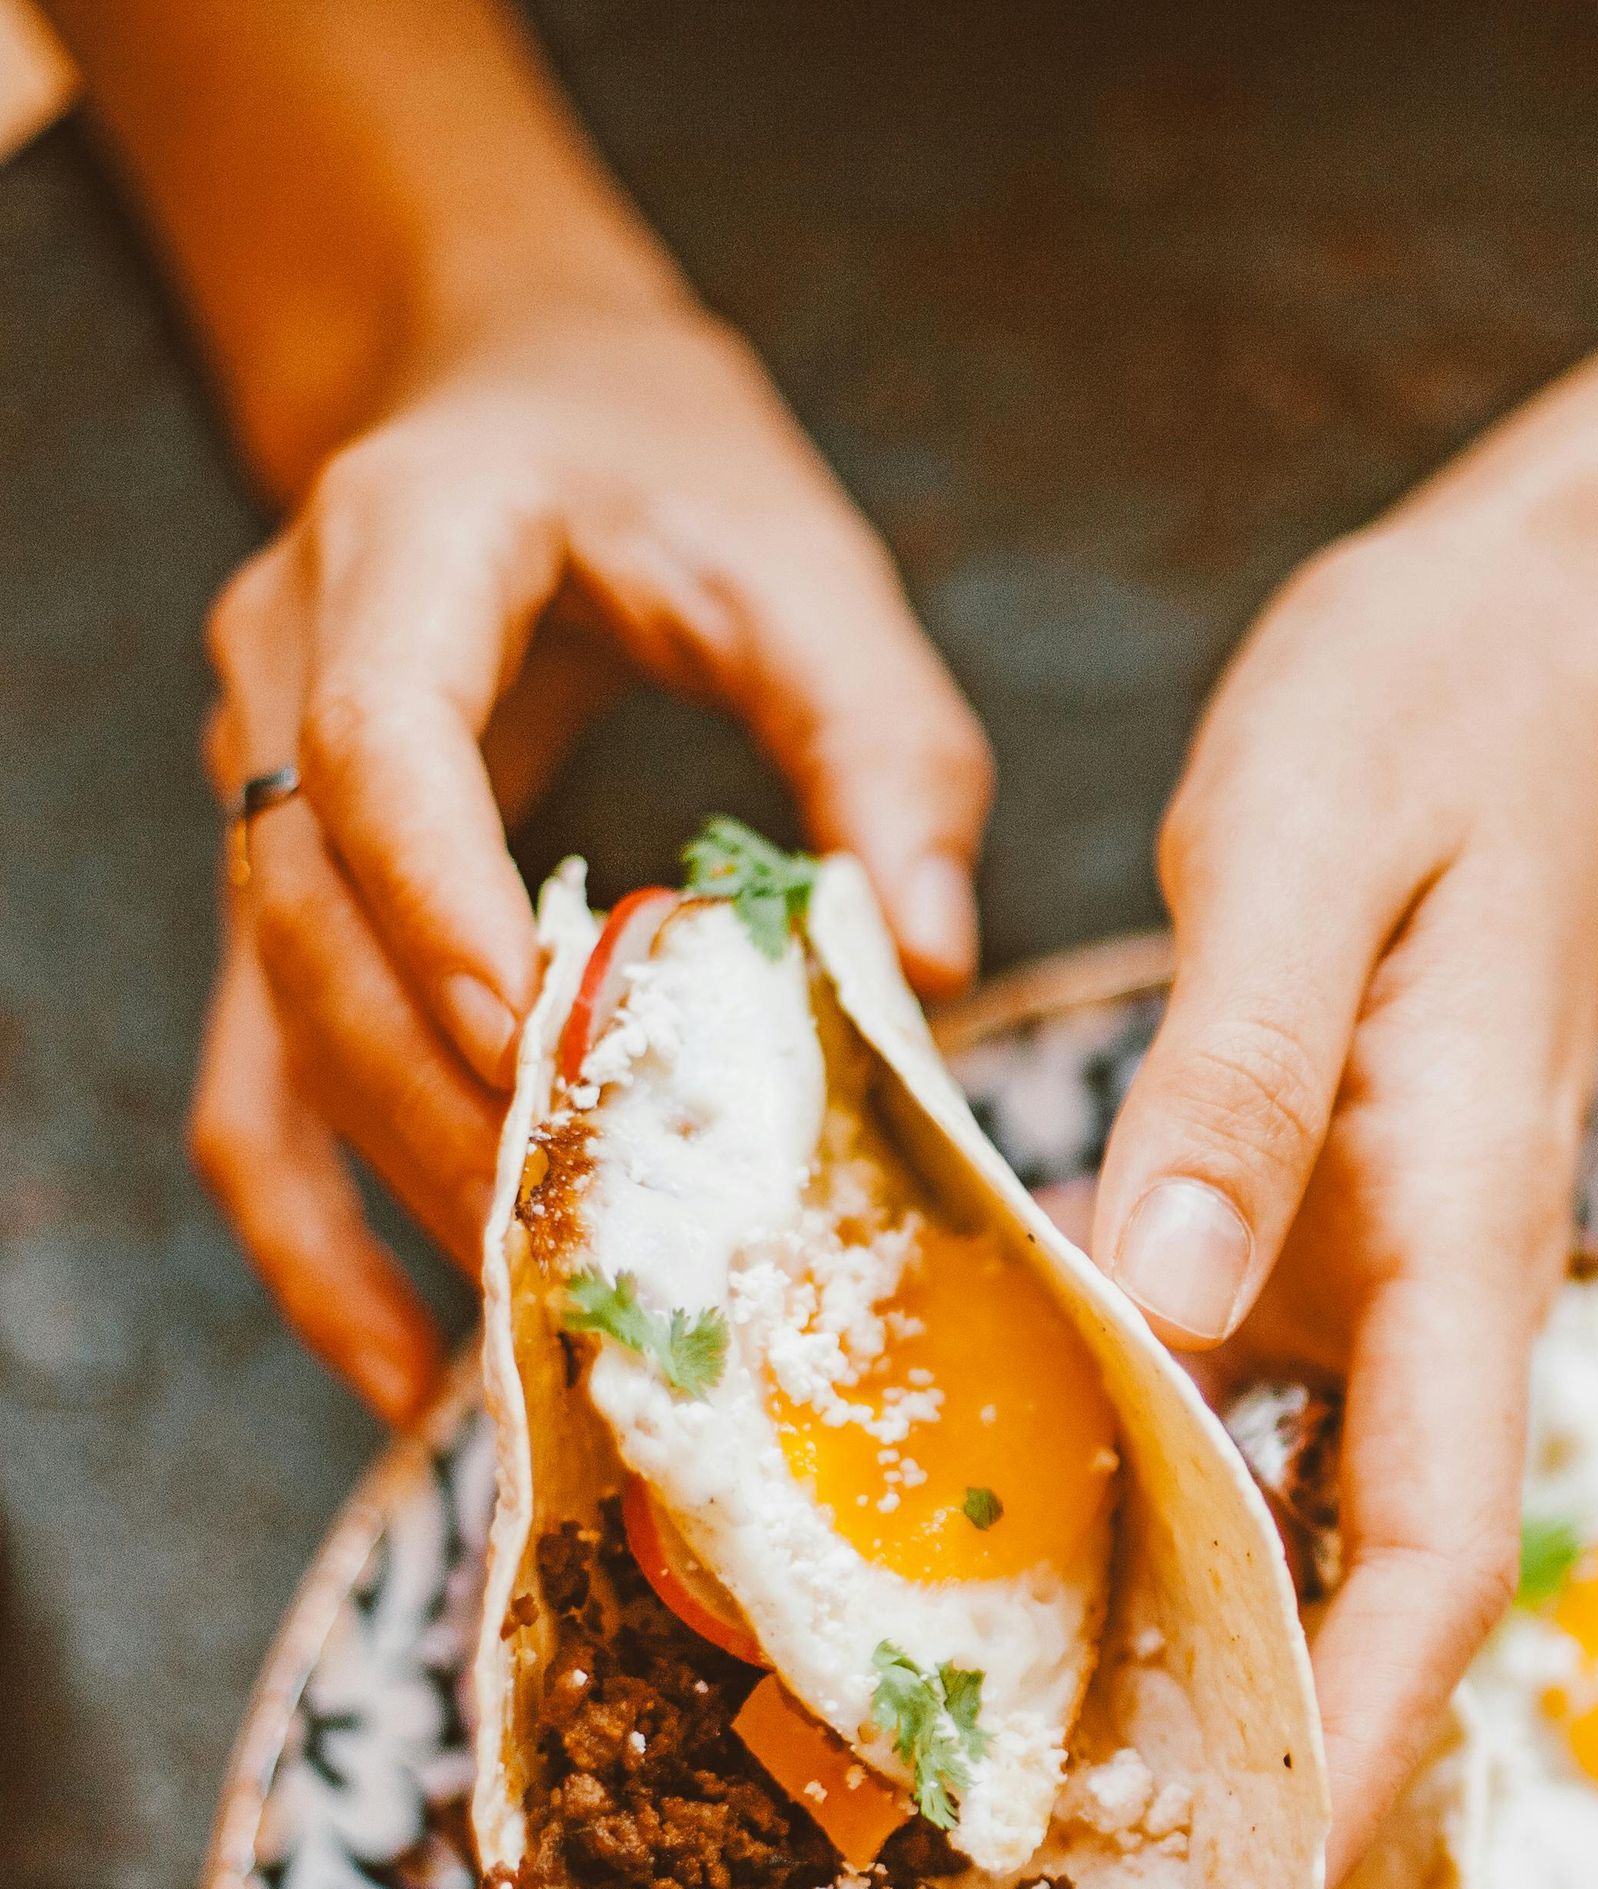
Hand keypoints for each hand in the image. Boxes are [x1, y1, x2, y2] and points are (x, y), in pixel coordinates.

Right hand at [193, 292, 991, 1422]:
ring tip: (513, 1353)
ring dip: (385, 1198)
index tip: (537, 1052)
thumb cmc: (665, 469)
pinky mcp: (278, 904)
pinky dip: (318, 1237)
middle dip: (438, 1105)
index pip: (376, 743)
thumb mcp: (804, 564)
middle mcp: (285, 677)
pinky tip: (414, 1363)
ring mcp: (255, 798)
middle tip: (580, 1253)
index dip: (443, 904)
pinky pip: (253, 1091)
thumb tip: (924, 962)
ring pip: (272, 1033)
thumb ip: (884, 744)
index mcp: (403, 553)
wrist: (511, 398)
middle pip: (311, 927)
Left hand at [1092, 481, 1597, 1887]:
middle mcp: (1424, 1287)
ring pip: (1285, 1511)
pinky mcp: (1306, 1218)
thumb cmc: (1433, 712)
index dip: (1363, 1739)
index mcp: (1456, 1226)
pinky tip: (1005, 1529)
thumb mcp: (1304, 852)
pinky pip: (1224, 1399)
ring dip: (1178, 1645)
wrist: (1532, 631)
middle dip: (1258, 1756)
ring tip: (1010, 1771)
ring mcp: (1369, 1263)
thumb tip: (1160, 1303)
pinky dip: (1133, 1486)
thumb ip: (1234, 1078)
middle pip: (1362, 1586)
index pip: (1437, 1550)